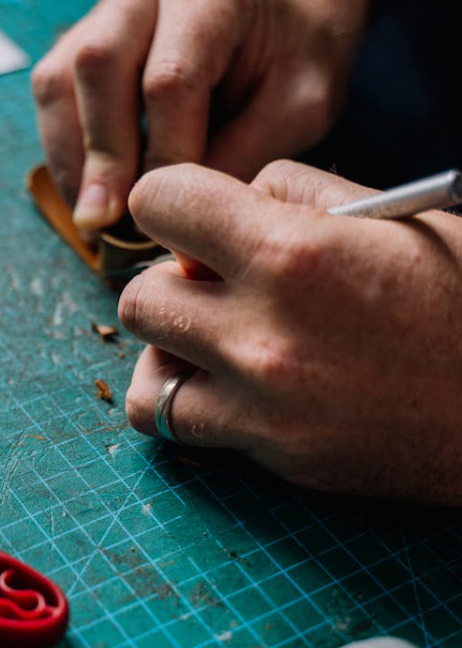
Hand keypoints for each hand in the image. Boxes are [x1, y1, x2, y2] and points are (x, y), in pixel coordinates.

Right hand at [32, 0, 370, 228]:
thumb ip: (248, 151)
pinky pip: (58, 86)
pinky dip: (67, 145)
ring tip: (93, 218)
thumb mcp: (302, 104)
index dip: (163, 159)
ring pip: (63, 77)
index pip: (169, 82)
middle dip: (102, 157)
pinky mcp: (94, 33)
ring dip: (73, 156)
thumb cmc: (299, 52)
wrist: (289, 3)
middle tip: (107, 224)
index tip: (171, 218)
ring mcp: (114, 7)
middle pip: (98, 67)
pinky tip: (90, 189)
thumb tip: (182, 213)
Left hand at [118, 160, 461, 503]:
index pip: (158, 201)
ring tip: (210, 342)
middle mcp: (262, 329)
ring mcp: (263, 402)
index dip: (172, 202)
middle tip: (214, 287)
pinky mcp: (273, 453)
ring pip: (145, 370)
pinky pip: (178, 426)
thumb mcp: (395, 217)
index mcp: (293, 250)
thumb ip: (298, 195)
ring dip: (168, 348)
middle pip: (139, 295)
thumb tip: (237, 203)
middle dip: (170, 281)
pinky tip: (222, 388)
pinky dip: (184, 403)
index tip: (197, 220)